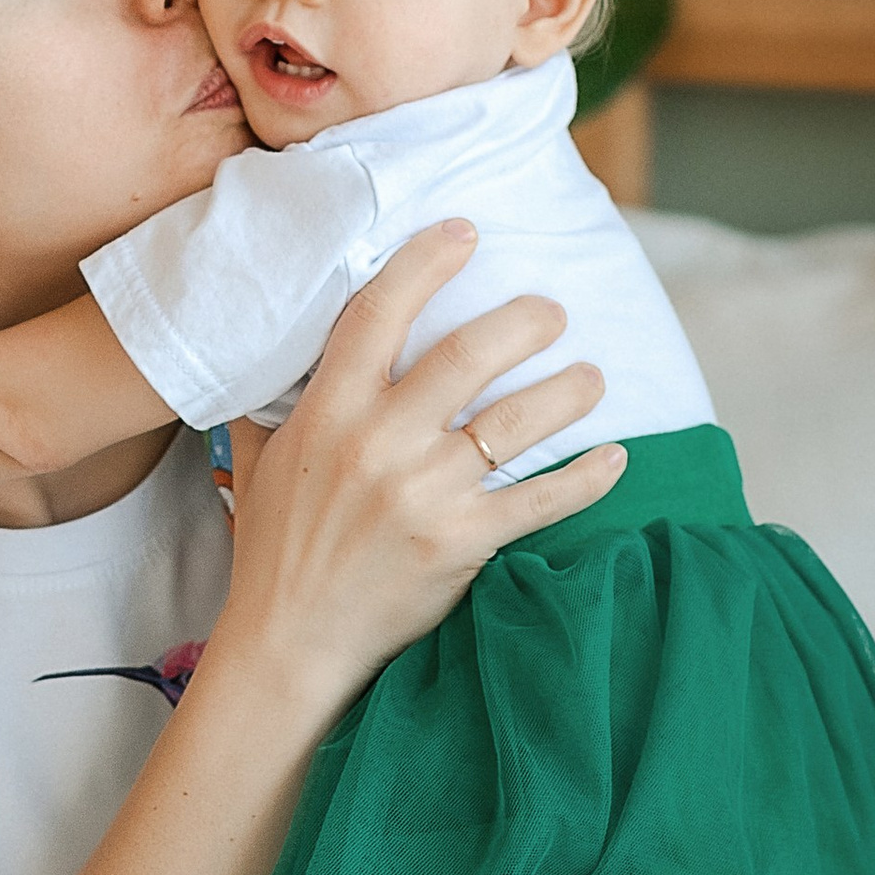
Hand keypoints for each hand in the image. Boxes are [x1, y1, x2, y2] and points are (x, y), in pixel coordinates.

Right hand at [216, 221, 625, 716]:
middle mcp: (378, 442)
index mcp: (328, 411)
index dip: (426, 261)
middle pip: (468, 354)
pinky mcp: (460, 543)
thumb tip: (272, 353)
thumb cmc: (273, 550)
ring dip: (568, 390)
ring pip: (515, 422)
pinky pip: (540, 500)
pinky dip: (587, 477)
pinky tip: (617, 458)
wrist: (288, 642)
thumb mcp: (258, 462)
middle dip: (524, 321)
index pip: (380, 313)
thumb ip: (271, 404)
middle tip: (554, 311)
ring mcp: (423, 493)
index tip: (465, 231)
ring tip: (594, 377)